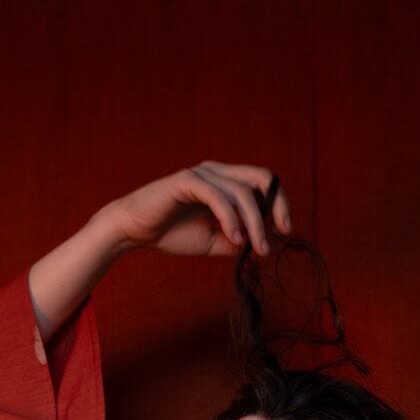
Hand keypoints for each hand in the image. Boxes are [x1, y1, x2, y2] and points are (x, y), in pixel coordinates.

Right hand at [101, 162, 292, 258]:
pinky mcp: (187, 180)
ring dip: (254, 223)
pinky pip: (218, 197)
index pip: (263, 183)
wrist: (135, 231)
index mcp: (226, 182)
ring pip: (242, 192)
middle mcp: (218, 171)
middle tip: (282, 234)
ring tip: (255, 248)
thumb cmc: (172, 233)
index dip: (280, 204)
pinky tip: (235, 239)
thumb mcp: (213, 242)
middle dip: (277, 206)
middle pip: (260, 178)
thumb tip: (262, 245)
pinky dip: (231, 219)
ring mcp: (203, 173)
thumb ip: (237, 240)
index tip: (285, 231)